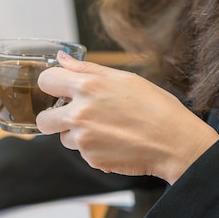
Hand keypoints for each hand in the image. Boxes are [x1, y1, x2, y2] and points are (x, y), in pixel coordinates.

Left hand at [36, 51, 218, 184]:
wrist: (175, 142)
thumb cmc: (155, 107)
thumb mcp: (123, 78)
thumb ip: (87, 69)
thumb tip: (62, 58)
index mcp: (87, 87)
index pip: (45, 81)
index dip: (50, 85)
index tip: (57, 89)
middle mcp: (80, 113)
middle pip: (43, 119)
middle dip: (53, 118)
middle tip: (71, 116)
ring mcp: (84, 139)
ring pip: (64, 138)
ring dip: (77, 134)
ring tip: (106, 129)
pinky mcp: (91, 159)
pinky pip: (82, 153)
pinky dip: (93, 148)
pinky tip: (115, 142)